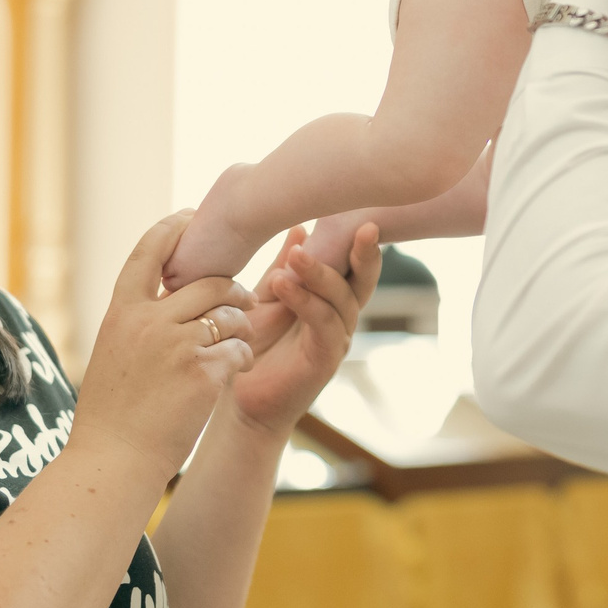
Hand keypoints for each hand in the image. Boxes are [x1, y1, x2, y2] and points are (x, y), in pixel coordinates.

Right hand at [72, 212, 257, 469]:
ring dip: (242, 326)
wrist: (112, 462)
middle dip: (234, 289)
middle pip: (209, 282)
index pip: (148, 251)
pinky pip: (239, 350)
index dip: (173, 229)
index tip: (192, 217)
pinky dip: (242, 359)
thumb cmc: (112, 415)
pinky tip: (236, 372)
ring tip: (239, 344)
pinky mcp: (202, 373)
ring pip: (231, 314)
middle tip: (247, 301)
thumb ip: (137, 321)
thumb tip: (165, 294)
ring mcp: (176, 346)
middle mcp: (148, 321)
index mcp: (121, 312)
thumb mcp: (113, 353)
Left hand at [227, 224, 381, 437]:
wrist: (241, 397)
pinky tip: (282, 284)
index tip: (359, 210)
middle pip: (364, 279)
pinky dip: (305, 302)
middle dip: (365, 252)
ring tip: (296, 255)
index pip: (354, 263)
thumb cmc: (255, 344)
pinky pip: (323, 325)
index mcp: (333, 297)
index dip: (359, 238)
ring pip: (342, 299)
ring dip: (320, 274)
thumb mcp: (268, 296)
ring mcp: (337, 339)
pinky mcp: (324, 360)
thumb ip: (285, 265)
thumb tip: (300, 225)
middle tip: (363, 225)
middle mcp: (343, 316)